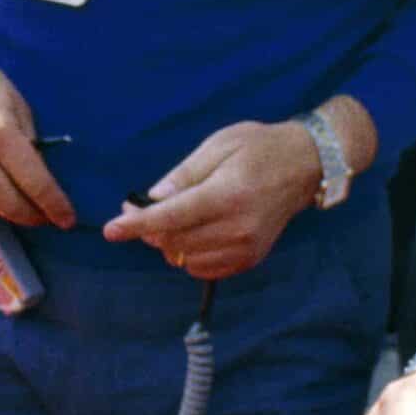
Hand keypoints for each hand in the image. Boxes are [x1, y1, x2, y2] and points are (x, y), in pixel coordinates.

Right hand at [0, 23, 72, 226]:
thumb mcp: (16, 105)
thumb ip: (28, 143)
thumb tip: (37, 180)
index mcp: (0, 134)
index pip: (35, 183)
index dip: (54, 205)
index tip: (67, 219)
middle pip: (9, 205)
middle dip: (31, 215)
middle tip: (43, 216)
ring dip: (4, 209)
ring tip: (15, 200)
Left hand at [104, 120, 318, 278]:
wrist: (305, 166)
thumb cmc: (259, 148)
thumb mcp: (218, 146)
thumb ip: (184, 175)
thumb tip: (152, 198)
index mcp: (227, 195)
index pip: (171, 218)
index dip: (136, 225)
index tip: (110, 230)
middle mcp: (237, 227)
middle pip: (172, 240)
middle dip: (146, 228)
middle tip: (137, 208)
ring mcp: (245, 247)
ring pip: (183, 257)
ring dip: (167, 241)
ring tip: (173, 216)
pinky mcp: (250, 259)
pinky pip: (202, 268)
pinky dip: (187, 254)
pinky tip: (193, 232)